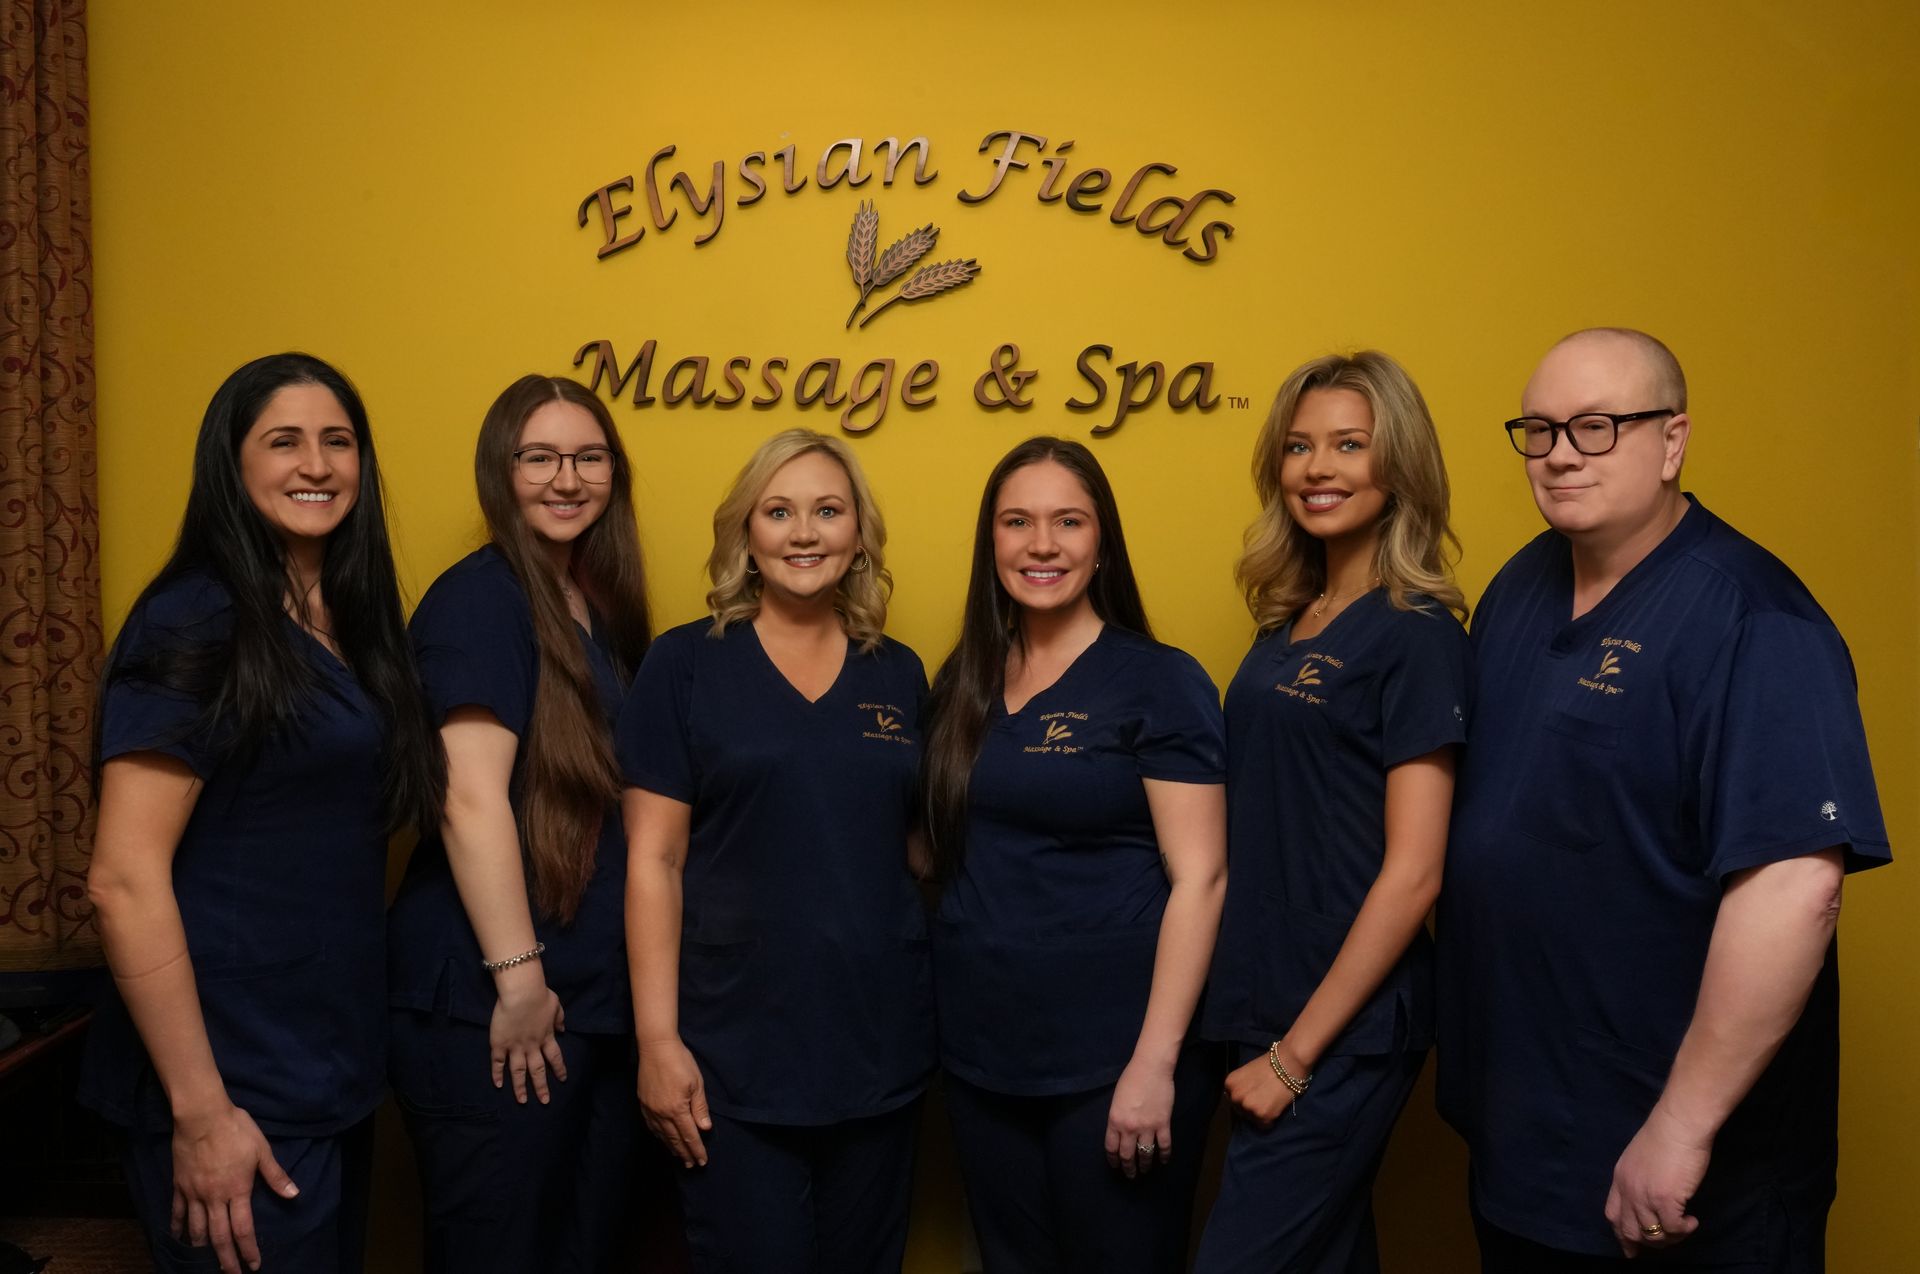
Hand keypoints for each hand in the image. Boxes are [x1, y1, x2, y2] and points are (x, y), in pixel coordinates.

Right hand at [170, 1103, 298, 1273]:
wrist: (202, 1116)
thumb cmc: (236, 1130)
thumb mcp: (262, 1150)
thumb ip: (276, 1175)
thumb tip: (294, 1194)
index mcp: (237, 1191)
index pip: (244, 1229)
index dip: (248, 1250)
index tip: (253, 1265)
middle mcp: (214, 1198)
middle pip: (219, 1236)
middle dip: (226, 1259)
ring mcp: (194, 1193)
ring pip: (196, 1229)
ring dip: (202, 1249)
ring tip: (206, 1262)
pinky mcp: (179, 1185)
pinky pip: (177, 1212)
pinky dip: (178, 1227)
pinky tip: (178, 1237)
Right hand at [489, 965, 567, 1103]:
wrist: (521, 993)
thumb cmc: (540, 995)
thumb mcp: (555, 1005)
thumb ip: (559, 1019)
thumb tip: (562, 1030)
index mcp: (546, 1037)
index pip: (555, 1058)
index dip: (559, 1069)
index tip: (563, 1080)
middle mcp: (532, 1046)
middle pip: (538, 1071)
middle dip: (541, 1087)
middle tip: (545, 1101)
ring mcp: (515, 1047)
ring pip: (518, 1072)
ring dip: (520, 1087)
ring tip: (522, 1101)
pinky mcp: (499, 1044)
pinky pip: (498, 1063)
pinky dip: (497, 1074)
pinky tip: (498, 1085)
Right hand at [638, 1036, 711, 1167]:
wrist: (656, 1047)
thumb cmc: (680, 1062)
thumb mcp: (696, 1083)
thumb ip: (699, 1108)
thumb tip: (704, 1129)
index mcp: (677, 1109)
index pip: (689, 1136)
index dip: (696, 1150)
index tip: (702, 1161)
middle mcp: (662, 1113)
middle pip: (674, 1139)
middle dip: (684, 1153)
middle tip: (691, 1165)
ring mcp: (650, 1109)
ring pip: (662, 1135)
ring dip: (671, 1148)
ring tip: (679, 1157)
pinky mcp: (643, 1103)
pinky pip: (651, 1126)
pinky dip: (659, 1136)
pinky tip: (663, 1139)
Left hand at [1104, 1055, 1173, 1178]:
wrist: (1151, 1068)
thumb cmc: (1131, 1079)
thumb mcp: (1116, 1100)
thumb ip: (1117, 1118)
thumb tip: (1120, 1133)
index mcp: (1114, 1120)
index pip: (1111, 1148)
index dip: (1113, 1160)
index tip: (1115, 1166)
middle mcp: (1129, 1128)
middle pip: (1127, 1155)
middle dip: (1128, 1168)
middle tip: (1130, 1175)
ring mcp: (1147, 1127)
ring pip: (1145, 1154)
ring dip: (1144, 1165)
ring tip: (1145, 1170)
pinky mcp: (1163, 1124)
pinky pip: (1164, 1146)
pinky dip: (1163, 1156)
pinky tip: (1162, 1161)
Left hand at [1223, 1045, 1300, 1129]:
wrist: (1288, 1063)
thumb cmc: (1270, 1065)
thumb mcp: (1246, 1073)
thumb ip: (1241, 1086)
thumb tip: (1241, 1099)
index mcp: (1229, 1084)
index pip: (1233, 1100)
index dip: (1245, 1099)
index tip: (1254, 1097)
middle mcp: (1235, 1097)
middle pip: (1241, 1111)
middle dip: (1251, 1108)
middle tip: (1265, 1100)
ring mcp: (1248, 1107)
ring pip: (1252, 1119)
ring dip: (1261, 1114)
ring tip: (1271, 1102)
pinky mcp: (1262, 1115)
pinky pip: (1265, 1125)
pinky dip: (1271, 1120)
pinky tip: (1276, 1107)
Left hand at [1604, 1105, 1709, 1256]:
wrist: (1678, 1124)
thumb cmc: (1665, 1136)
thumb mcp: (1640, 1158)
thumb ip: (1639, 1178)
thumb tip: (1649, 1197)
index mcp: (1620, 1179)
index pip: (1613, 1216)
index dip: (1621, 1235)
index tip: (1630, 1249)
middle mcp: (1628, 1191)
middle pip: (1629, 1230)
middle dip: (1646, 1243)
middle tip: (1664, 1245)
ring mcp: (1645, 1197)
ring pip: (1652, 1234)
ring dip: (1670, 1237)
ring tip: (1683, 1228)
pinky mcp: (1665, 1200)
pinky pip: (1673, 1229)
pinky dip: (1684, 1230)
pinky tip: (1692, 1221)